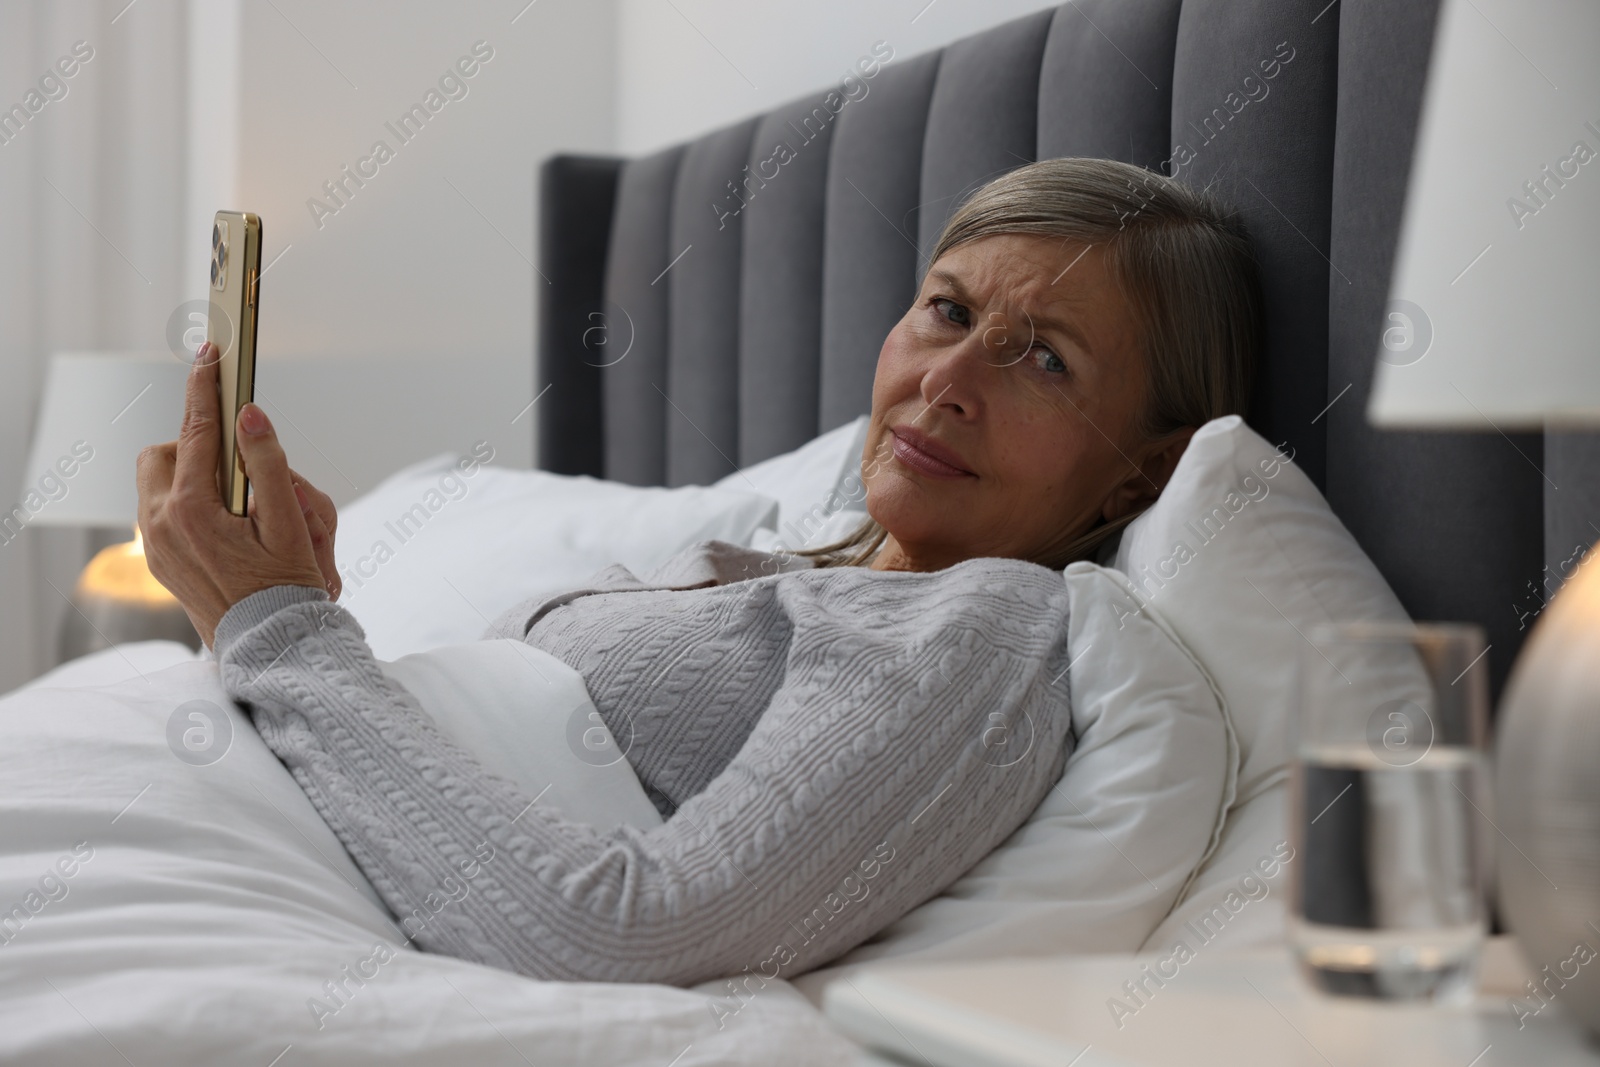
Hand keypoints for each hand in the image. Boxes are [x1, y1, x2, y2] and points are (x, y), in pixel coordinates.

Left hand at [137, 343, 330, 648]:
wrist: (271, 648)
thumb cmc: (286, 590)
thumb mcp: (291, 524)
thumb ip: (268, 463)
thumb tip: (250, 417)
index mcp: (191, 510)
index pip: (196, 432)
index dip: (205, 389)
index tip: (210, 356)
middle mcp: (160, 525)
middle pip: (164, 454)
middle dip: (197, 448)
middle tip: (243, 469)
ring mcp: (155, 545)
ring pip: (161, 482)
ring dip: (195, 477)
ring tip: (244, 506)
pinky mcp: (159, 561)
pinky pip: (164, 513)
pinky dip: (193, 504)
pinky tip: (231, 528)